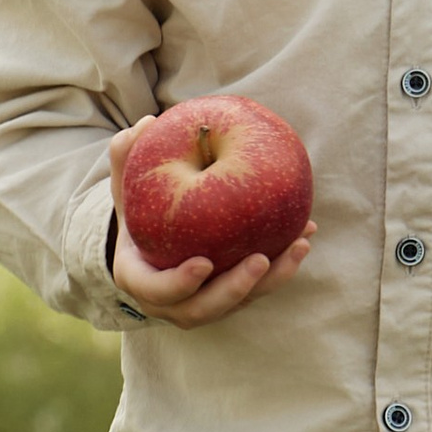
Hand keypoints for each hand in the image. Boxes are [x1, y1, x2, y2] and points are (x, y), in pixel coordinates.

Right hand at [105, 126, 315, 326]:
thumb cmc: (138, 210)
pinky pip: (260, 287)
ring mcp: (204, 304)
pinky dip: (283, 265)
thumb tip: (146, 123)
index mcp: (140, 278)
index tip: (204, 262)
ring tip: (299, 244)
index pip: (159, 290)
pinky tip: (304, 235)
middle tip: (261, 260)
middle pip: (205, 308)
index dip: (180, 283)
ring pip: (241, 302)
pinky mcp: (232, 298)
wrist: (150, 244)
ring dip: (273, 279)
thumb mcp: (126, 185)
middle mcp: (171, 302)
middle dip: (236, 288)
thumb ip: (127, 156)